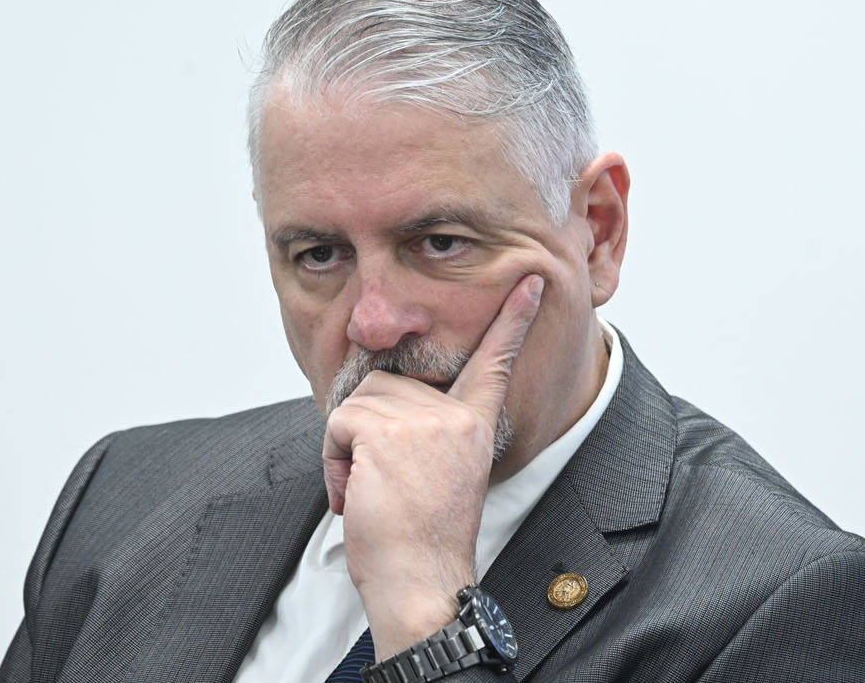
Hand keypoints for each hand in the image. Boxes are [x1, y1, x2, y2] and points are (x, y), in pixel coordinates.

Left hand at [321, 274, 543, 657]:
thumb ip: (426, 430)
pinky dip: (335, 461)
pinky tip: (357, 495)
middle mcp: (456, 419)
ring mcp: (425, 424)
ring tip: (371, 491)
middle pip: (386, 383)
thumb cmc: (421, 540)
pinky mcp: (390, 434)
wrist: (420, 582)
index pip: (496, 362)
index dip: (513, 320)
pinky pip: (340, 423)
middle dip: (365, 429)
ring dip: (347, 448)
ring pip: (358, 401)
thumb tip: (385, 388)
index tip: (529, 282)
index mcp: (475, 426)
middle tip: (381, 483)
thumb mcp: (437, 473)